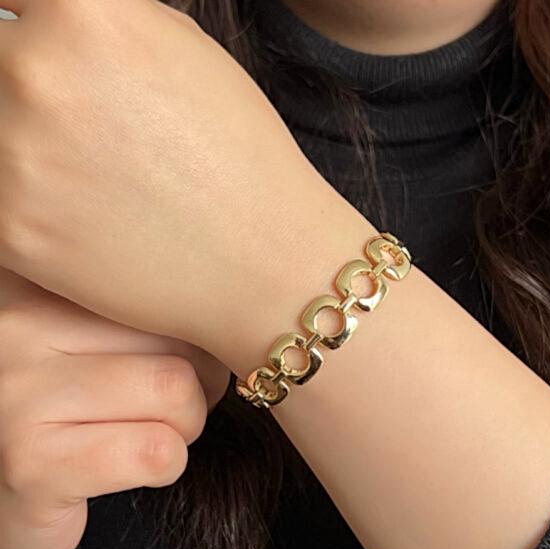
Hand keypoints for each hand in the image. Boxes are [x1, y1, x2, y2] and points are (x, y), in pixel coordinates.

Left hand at [0, 0, 328, 360]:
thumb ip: (94, 19)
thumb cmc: (237, 156)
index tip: (24, 39)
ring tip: (80, 175)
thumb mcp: (178, 47)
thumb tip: (47, 16)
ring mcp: (15, 157)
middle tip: (75, 128)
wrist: (264, 263)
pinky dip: (23, 204)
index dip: (19, 25)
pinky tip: (75, 215)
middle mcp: (37, 73)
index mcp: (82, 13)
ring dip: (19, 148)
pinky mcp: (11, 231)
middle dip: (19, 87)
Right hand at [0, 269, 229, 548]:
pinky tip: (132, 468)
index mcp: (38, 280)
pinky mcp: (32, 463)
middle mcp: (17, 324)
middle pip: (178, 335)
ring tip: (148, 434)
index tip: (187, 357)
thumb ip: (146, 307)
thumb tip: (240, 300)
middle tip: (166, 408)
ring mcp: (17, 392)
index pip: (165, 282)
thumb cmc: (70, 411)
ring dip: (185, 426)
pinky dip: (167, 465)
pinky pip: (156, 450)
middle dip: (197, 384)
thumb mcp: (96, 339)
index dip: (197, 330)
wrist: (4, 496)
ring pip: (175, 390)